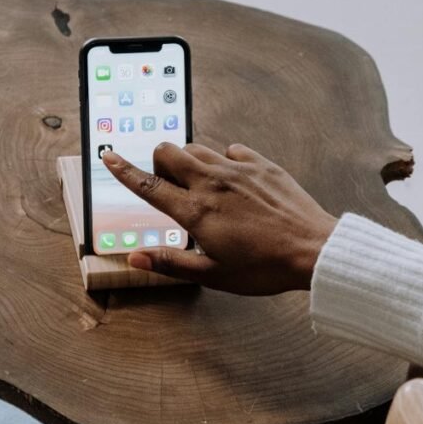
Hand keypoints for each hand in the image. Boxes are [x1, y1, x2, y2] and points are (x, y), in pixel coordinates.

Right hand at [102, 143, 337, 294]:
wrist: (314, 250)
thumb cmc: (264, 268)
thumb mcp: (213, 275)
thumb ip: (171, 263)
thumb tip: (134, 258)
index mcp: (195, 210)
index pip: (148, 184)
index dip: (123, 170)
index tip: (108, 155)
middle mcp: (212, 182)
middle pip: (168, 151)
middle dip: (159, 162)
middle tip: (169, 185)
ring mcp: (238, 169)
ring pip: (197, 148)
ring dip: (189, 161)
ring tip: (201, 187)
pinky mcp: (262, 164)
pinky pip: (231, 149)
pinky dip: (224, 161)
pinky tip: (234, 182)